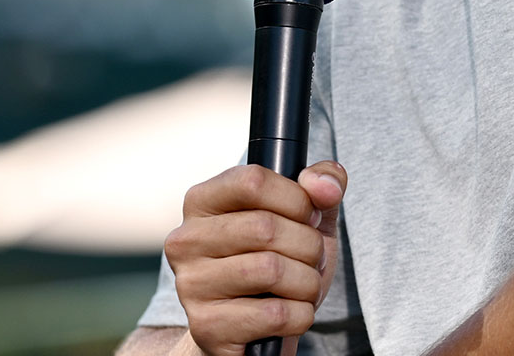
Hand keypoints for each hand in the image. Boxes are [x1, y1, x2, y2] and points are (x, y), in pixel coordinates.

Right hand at [163, 160, 347, 355]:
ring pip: (270, 270)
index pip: (252, 181)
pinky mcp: (206, 328)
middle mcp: (186, 240)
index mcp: (203, 200)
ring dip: (308, 281)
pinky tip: (294, 312)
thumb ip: (324, 181)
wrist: (253, 331)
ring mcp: (191, 286)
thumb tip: (326, 188)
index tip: (310, 216)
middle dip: (308, 245)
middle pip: (265, 227)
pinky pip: (273, 314)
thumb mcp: (306, 212)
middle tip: (314, 257)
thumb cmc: (280, 257)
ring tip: (306, 283)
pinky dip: (300, 313)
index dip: (296, 198)